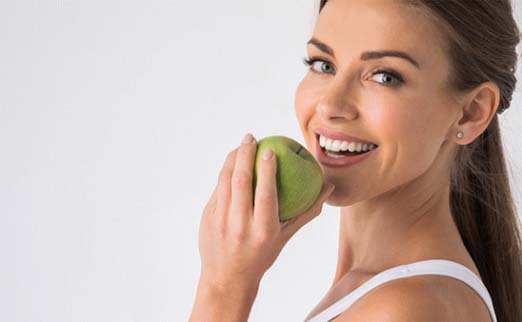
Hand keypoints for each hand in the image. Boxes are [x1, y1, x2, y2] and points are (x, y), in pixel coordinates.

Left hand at [197, 133, 334, 290]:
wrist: (227, 278)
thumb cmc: (261, 255)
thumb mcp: (285, 237)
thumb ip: (306, 211)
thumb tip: (329, 187)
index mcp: (263, 230)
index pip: (265, 194)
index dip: (267, 170)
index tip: (269, 149)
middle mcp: (240, 225)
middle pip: (240, 181)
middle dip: (245, 154)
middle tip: (250, 137)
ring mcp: (220, 221)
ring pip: (224, 181)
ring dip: (231, 159)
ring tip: (240, 145)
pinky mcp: (207, 218)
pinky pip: (217, 190)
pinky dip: (224, 174)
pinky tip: (231, 164)